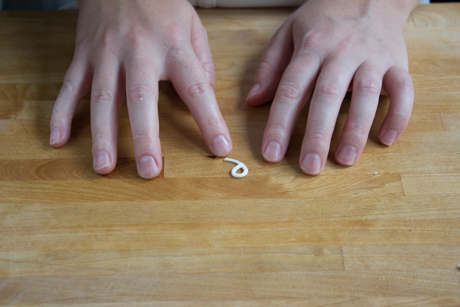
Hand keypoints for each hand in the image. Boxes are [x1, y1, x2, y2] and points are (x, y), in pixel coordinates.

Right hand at [50, 0, 231, 178]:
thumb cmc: (161, 4)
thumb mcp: (193, 24)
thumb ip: (202, 62)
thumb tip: (205, 94)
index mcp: (173, 46)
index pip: (196, 88)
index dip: (209, 120)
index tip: (220, 147)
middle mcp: (138, 51)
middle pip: (141, 98)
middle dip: (145, 136)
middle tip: (149, 170)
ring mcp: (106, 54)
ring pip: (101, 98)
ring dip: (102, 135)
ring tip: (104, 166)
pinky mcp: (83, 55)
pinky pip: (69, 86)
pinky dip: (61, 113)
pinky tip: (57, 138)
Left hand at [246, 0, 417, 174]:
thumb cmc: (325, 18)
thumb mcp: (289, 31)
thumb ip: (270, 66)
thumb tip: (253, 101)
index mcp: (311, 46)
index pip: (291, 88)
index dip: (280, 123)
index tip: (271, 154)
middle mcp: (342, 52)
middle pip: (327, 95)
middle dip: (317, 133)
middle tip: (309, 166)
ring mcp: (373, 57)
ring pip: (366, 95)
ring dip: (356, 129)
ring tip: (344, 159)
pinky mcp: (398, 63)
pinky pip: (404, 90)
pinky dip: (399, 115)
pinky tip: (386, 139)